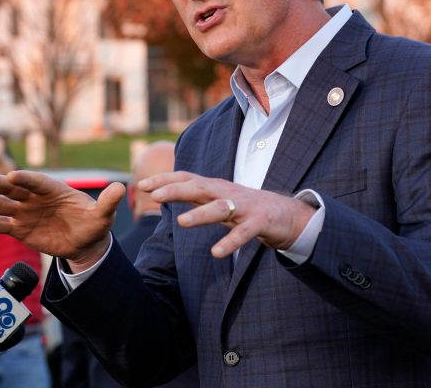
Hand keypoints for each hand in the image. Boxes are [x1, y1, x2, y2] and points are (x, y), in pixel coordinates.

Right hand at [0, 171, 125, 269]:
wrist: (85, 243)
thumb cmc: (93, 223)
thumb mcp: (103, 215)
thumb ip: (108, 202)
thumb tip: (121, 188)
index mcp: (55, 189)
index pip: (38, 182)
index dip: (26, 179)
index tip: (14, 175)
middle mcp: (36, 198)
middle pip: (14, 189)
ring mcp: (26, 212)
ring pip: (2, 205)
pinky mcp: (19, 229)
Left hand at [137, 171, 315, 257]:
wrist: (288, 213)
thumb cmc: (247, 207)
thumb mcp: (218, 199)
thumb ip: (196, 196)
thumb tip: (164, 193)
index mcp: (215, 187)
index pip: (187, 178)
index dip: (165, 180)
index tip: (142, 185)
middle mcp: (227, 192)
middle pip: (199, 187)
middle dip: (175, 190)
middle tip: (153, 195)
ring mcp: (245, 206)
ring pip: (220, 208)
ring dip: (200, 215)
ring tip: (181, 223)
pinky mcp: (260, 221)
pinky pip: (244, 233)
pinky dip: (231, 242)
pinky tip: (217, 253)